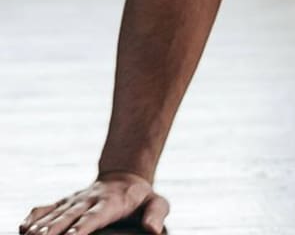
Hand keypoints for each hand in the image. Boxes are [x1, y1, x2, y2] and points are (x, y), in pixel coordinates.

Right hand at [18, 171, 169, 234]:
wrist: (125, 178)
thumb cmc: (141, 198)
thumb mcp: (157, 203)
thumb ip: (156, 214)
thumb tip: (153, 230)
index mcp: (111, 203)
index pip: (95, 216)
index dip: (82, 227)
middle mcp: (89, 200)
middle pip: (69, 217)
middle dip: (55, 230)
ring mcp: (75, 201)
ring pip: (55, 214)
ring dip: (41, 227)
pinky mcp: (65, 202)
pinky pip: (46, 209)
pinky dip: (34, 217)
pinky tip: (23, 228)